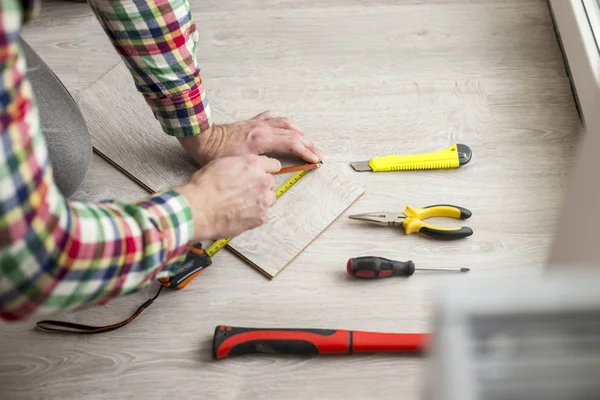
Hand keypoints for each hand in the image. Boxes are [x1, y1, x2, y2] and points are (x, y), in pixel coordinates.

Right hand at [175, 155, 280, 240]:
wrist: (198, 208)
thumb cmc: (205, 186)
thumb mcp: (222, 164)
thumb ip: (240, 165)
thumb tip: (244, 169)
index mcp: (253, 164)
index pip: (273, 165)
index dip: (265, 170)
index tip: (261, 175)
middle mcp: (262, 180)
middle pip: (270, 183)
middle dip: (260, 187)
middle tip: (245, 192)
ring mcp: (264, 199)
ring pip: (269, 199)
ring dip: (260, 201)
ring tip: (243, 205)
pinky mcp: (261, 217)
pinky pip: (263, 214)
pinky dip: (255, 215)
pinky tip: (241, 215)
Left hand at [178, 111, 323, 165]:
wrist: (201, 138)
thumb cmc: (216, 154)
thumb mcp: (239, 164)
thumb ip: (260, 166)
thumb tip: (275, 169)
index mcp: (262, 139)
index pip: (291, 143)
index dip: (306, 152)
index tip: (315, 160)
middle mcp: (262, 128)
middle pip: (293, 134)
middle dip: (308, 144)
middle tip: (318, 154)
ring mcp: (257, 123)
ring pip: (285, 123)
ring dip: (298, 132)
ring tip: (306, 140)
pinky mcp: (250, 122)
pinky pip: (271, 118)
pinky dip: (281, 121)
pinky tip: (284, 124)